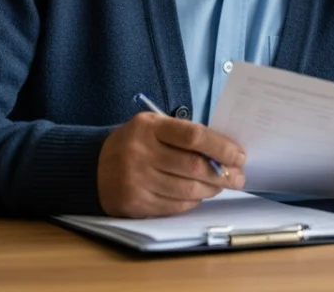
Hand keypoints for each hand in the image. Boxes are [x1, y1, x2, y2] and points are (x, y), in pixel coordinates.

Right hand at [97, 112, 245, 217]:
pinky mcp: (133, 204)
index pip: (194, 137)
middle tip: (238, 178)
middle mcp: (139, 154)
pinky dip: (192, 201)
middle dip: (223, 175)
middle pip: (194, 168)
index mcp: (148, 127)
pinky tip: (197, 195)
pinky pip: (174, 206)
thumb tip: (227, 154)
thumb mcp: (155, 127)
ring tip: (220, 186)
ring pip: (187, 190)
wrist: (93, 166)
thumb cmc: (136, 143)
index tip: (240, 156)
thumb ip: (186, 135)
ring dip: (210, 190)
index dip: (222, 148)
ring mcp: (134, 181)